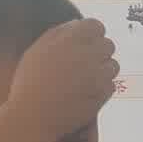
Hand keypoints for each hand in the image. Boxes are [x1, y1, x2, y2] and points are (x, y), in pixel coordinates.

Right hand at [3, 16, 120, 141]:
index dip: (91, 34)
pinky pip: (111, 84)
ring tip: (84, 79)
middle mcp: (88, 54)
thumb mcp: (37, 50)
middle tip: (84, 63)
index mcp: (71, 39)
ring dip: (102, 70)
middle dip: (98, 52)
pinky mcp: (103, 94)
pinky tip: (86, 92)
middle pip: (108, 45)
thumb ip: (59, 33)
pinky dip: (102, 87)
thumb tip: (77, 25)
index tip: (84, 43)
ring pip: (112, 65)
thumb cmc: (30, 82)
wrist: (33, 116)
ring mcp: (98, 74)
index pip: (96, 26)